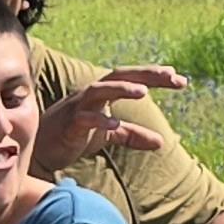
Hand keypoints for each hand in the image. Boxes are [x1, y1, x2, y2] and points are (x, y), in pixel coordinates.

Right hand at [31, 65, 185, 178]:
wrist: (42, 149)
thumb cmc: (75, 135)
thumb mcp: (108, 135)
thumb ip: (132, 135)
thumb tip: (161, 142)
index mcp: (104, 93)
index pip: (133, 78)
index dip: (155, 76)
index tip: (180, 79)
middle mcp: (92, 93)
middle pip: (121, 75)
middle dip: (147, 74)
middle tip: (173, 76)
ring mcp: (79, 106)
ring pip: (101, 90)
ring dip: (122, 89)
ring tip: (143, 93)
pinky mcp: (69, 123)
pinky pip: (85, 118)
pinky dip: (100, 120)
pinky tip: (114, 124)